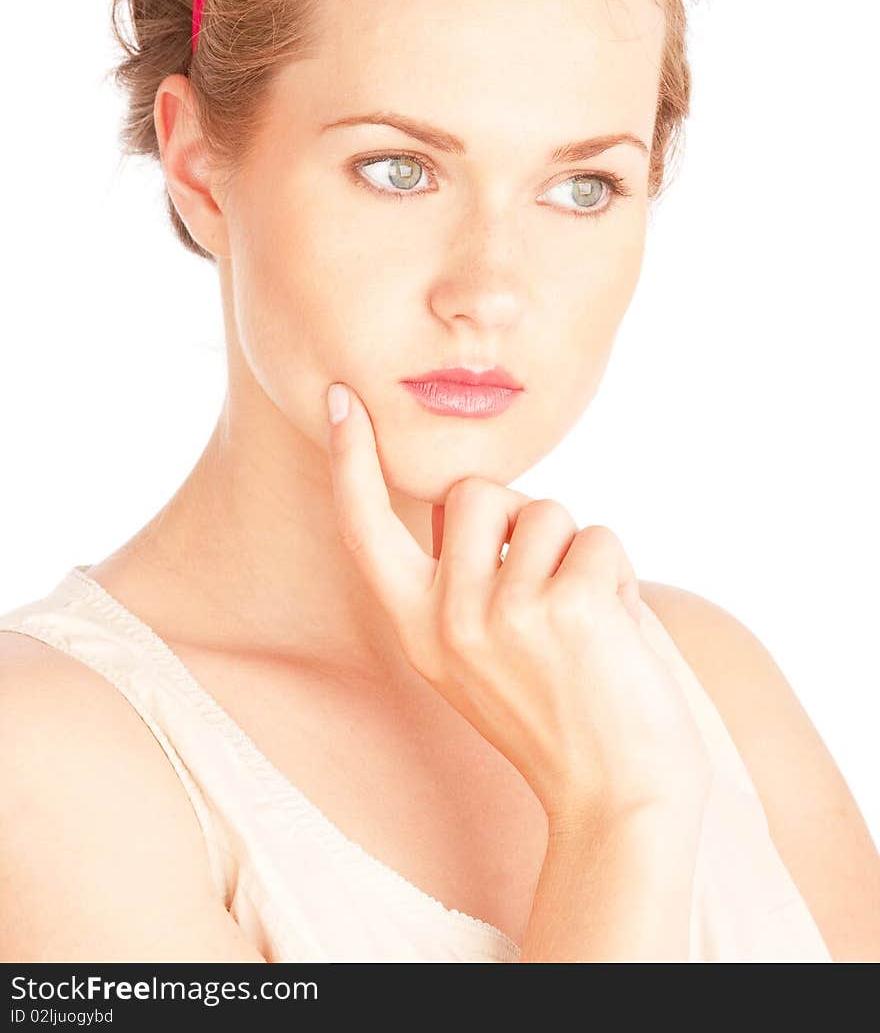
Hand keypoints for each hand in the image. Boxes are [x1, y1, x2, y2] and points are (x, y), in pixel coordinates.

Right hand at [325, 382, 712, 827]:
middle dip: (520, 515)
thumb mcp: (482, 656)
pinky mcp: (562, 608)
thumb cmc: (562, 717)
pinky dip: (618, 574)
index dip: (353, 462)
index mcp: (418, 629)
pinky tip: (614, 634)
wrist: (619, 801)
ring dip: (577, 552)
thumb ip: (468, 583)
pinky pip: (599, 537)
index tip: (344, 399)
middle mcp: (446, 619)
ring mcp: (500, 613)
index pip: (368, 529)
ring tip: (585, 623)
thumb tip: (488, 500)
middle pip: (475, 490)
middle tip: (546, 585)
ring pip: (545, 510)